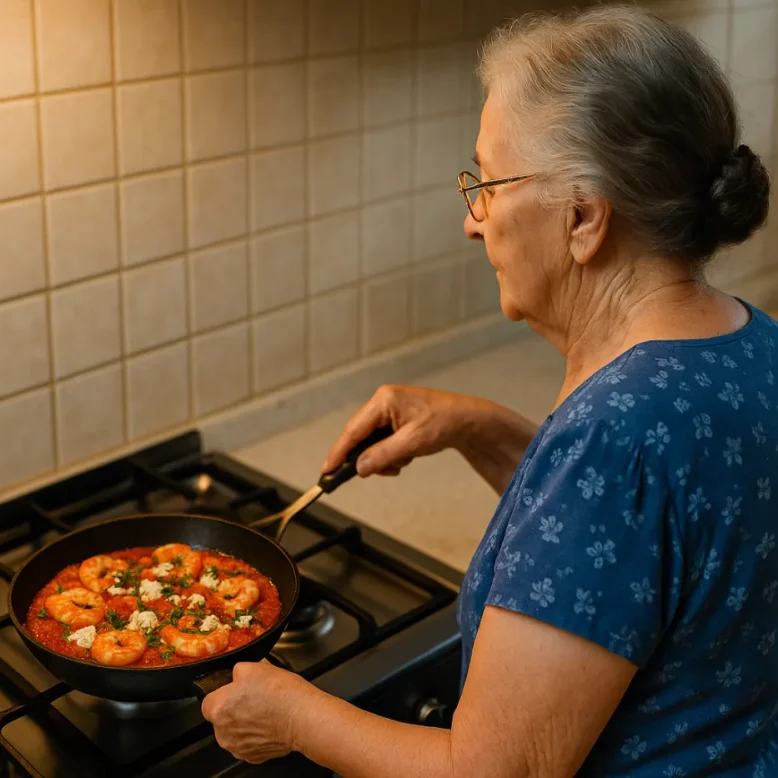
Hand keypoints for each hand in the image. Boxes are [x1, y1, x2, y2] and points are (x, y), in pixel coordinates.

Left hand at [201, 660, 309, 763]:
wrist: (301, 717)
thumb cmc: (279, 694)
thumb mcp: (253, 666)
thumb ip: (237, 671)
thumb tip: (237, 674)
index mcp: (218, 709)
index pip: (209, 699)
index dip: (224, 691)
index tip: (236, 689)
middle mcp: (223, 733)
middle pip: (221, 717)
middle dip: (234, 707)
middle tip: (253, 696)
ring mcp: (238, 748)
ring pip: (235, 731)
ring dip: (245, 722)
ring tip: (264, 709)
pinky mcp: (253, 757)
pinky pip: (248, 742)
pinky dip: (256, 734)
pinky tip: (269, 722)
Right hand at [322, 385, 476, 477]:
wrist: (468, 420)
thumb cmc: (443, 424)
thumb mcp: (412, 443)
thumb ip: (382, 455)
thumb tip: (359, 468)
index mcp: (383, 401)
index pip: (353, 430)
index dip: (338, 452)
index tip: (326, 471)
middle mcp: (382, 402)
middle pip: (360, 436)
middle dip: (368, 457)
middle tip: (376, 472)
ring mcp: (389, 410)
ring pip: (371, 441)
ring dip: (383, 457)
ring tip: (403, 461)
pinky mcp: (396, 418)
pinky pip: (382, 440)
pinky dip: (391, 453)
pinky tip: (407, 455)